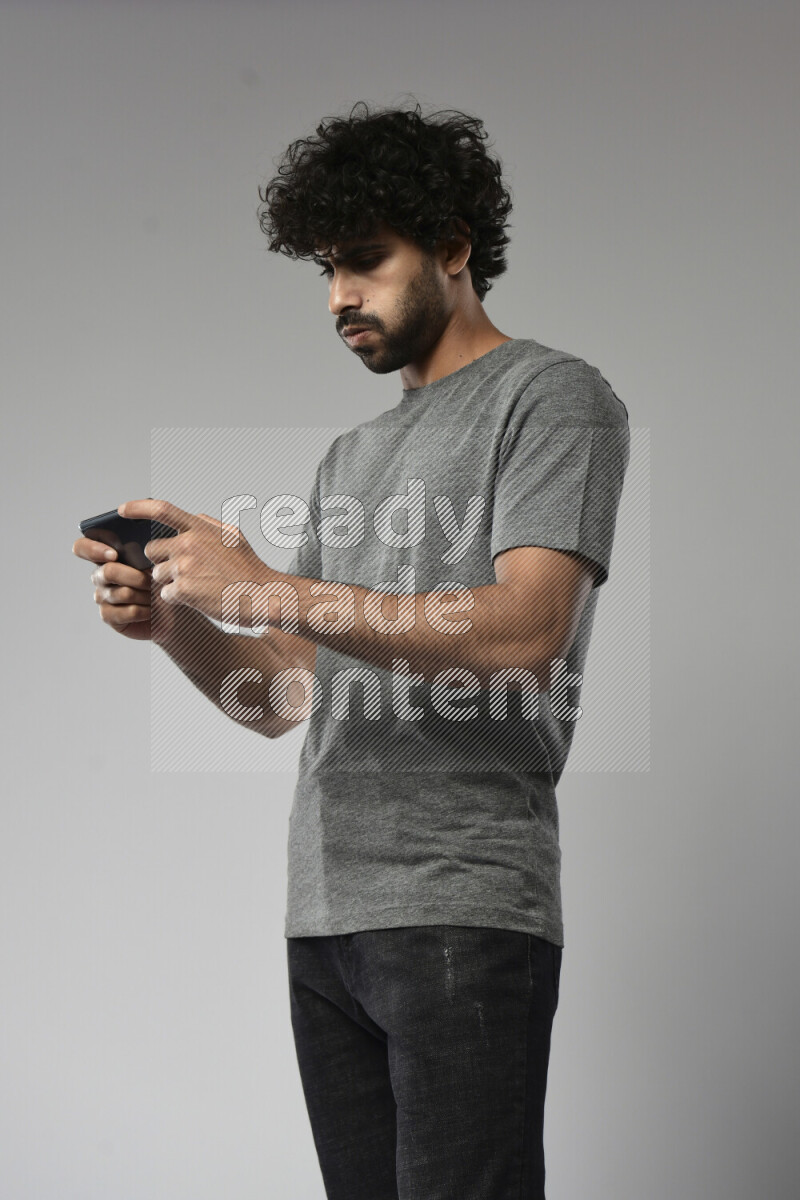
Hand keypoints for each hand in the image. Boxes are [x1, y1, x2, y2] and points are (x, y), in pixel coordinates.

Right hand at [72, 535, 158, 640]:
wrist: (170, 612)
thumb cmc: (163, 582)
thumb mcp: (159, 561)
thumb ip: (147, 552)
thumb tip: (146, 550)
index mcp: (107, 556)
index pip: (82, 547)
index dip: (92, 549)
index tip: (113, 555)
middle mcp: (100, 575)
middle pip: (109, 571)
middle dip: (137, 577)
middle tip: (153, 582)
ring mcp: (102, 596)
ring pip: (124, 593)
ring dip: (146, 595)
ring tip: (156, 597)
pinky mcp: (108, 616)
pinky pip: (129, 611)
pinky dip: (146, 611)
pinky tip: (151, 611)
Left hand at [117, 498, 269, 624]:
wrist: (263, 596)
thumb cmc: (251, 569)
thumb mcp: (235, 537)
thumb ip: (211, 524)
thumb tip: (195, 516)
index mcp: (200, 528)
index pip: (161, 509)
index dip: (137, 508)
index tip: (122, 510)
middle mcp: (188, 544)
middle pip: (152, 550)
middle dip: (161, 561)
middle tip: (183, 571)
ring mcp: (184, 567)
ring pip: (157, 575)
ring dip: (171, 582)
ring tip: (197, 587)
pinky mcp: (183, 590)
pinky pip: (166, 594)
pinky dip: (178, 599)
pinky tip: (198, 598)